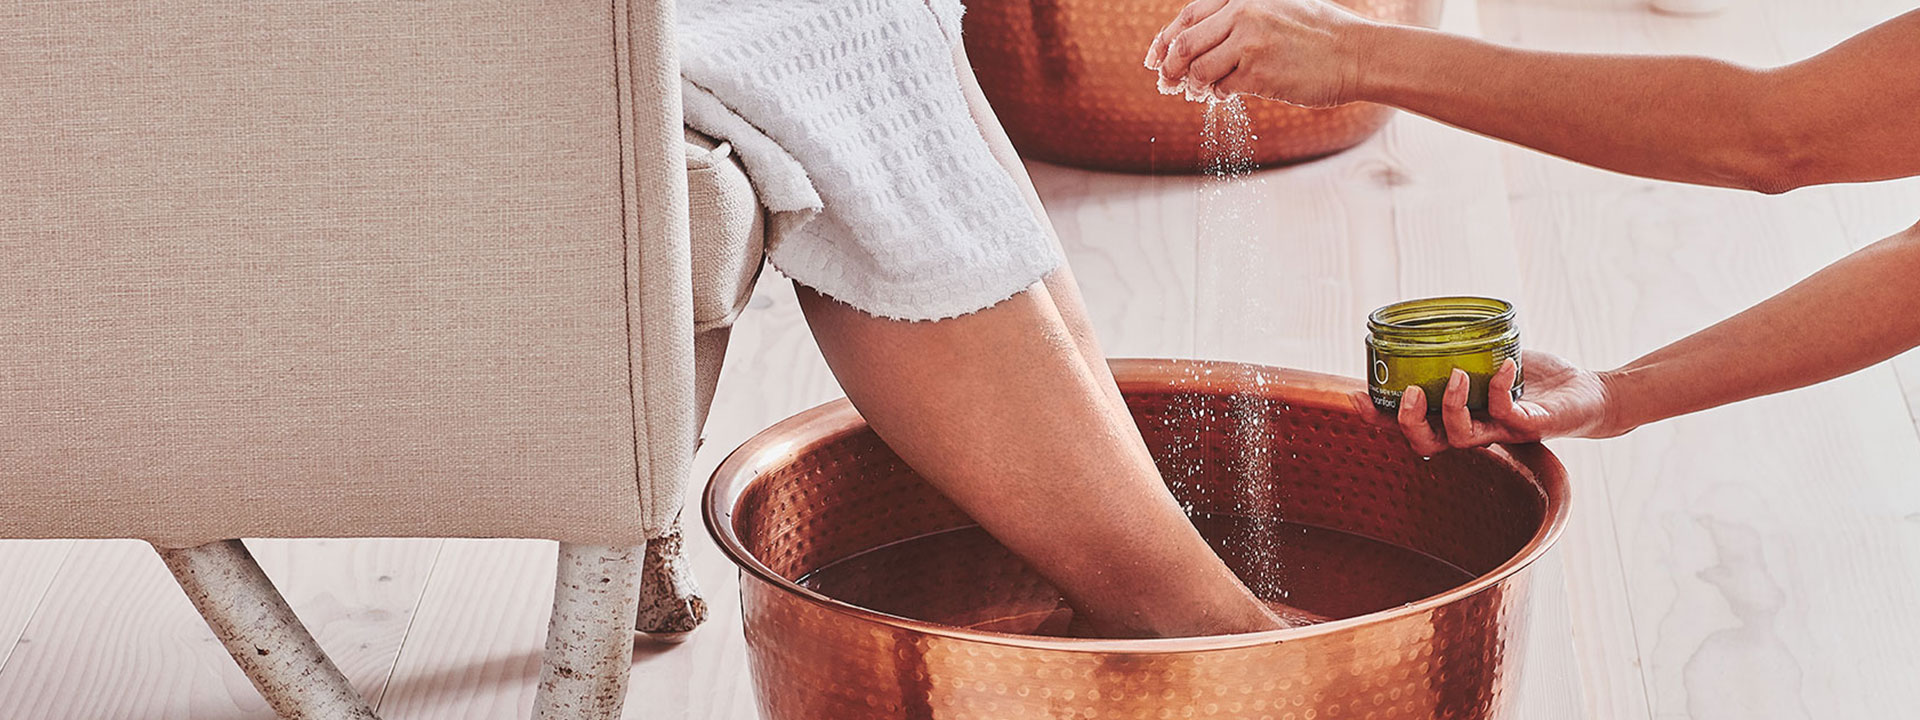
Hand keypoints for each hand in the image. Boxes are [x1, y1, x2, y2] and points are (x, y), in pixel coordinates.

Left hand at [1144, 0, 1372, 106]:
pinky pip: (1221, 88)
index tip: (1154, 57)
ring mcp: (1250, 41)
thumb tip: (1190, 42)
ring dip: (1193, 84)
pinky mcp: (1258, 72)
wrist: (1355, 54)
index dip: (1165, 39)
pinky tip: (1226, 93)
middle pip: (1185, 42)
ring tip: (1199, 91)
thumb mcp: (1277, 6)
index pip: (1189, 15)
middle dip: (1169, 66)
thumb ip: (1237, 16)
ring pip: (1199, 68)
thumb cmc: (1319, 34)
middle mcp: (1244, 11)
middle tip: (1165, 82)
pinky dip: (1218, 94)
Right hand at [1357, 350, 1621, 455]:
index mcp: (1456, 418)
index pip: (1409, 426)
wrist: (1586, 395)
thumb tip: (1428, 317)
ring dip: (1451, 407)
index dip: (1380, 418)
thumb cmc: (1534, 381)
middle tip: (1410, 395)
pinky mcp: (1529, 426)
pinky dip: (1498, 388)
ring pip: (1461, 437)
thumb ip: (1462, 350)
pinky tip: (1502, 365)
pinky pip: (1505, 413)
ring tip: (1454, 375)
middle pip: (1426, 444)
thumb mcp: (1489, 360)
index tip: (1356, 397)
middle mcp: (1474, 432)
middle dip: (1409, 423)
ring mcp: (1501, 432)